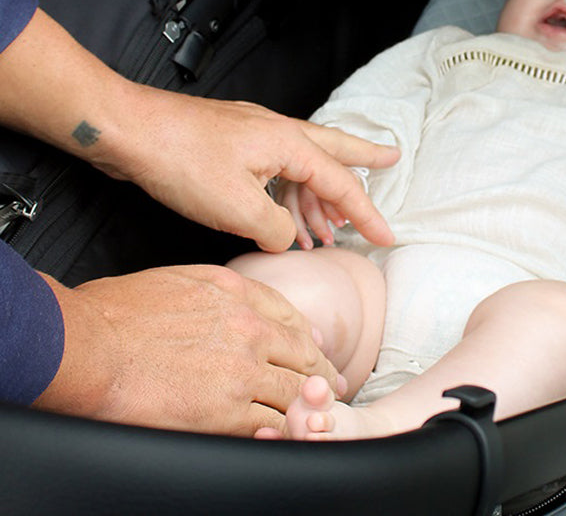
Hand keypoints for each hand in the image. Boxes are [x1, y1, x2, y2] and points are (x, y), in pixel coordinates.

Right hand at [35, 264, 346, 435]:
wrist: (87, 345)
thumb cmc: (115, 313)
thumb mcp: (179, 277)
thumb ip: (217, 289)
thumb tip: (237, 301)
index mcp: (237, 293)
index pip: (290, 316)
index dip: (308, 336)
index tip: (315, 348)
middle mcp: (248, 328)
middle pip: (302, 354)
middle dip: (319, 371)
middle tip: (332, 386)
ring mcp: (241, 371)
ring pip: (294, 389)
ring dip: (307, 403)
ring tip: (316, 415)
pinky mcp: (226, 412)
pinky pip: (270, 423)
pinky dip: (282, 429)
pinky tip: (286, 434)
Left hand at [97, 86, 398, 252]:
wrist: (129, 130)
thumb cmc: (179, 160)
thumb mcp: (236, 208)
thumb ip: (275, 228)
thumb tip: (286, 236)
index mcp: (288, 143)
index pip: (340, 183)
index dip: (366, 213)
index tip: (385, 236)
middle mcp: (278, 131)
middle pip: (335, 147)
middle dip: (365, 158)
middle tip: (392, 159)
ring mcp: (254, 134)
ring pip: (301, 163)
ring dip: (317, 196)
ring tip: (327, 229)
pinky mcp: (231, 143)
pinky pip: (274, 169)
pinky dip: (286, 194)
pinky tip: (281, 219)